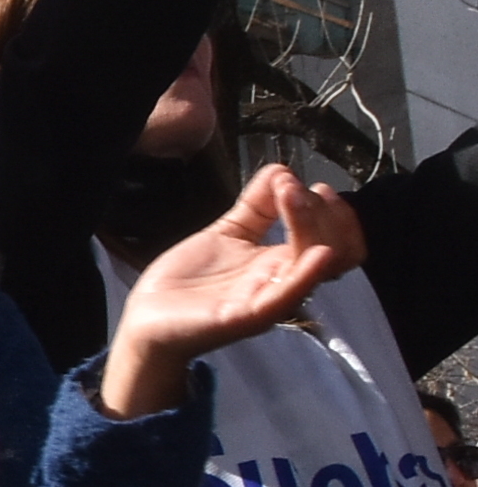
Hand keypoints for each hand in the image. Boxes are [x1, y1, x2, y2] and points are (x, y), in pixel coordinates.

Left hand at [100, 163, 363, 416]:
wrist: (150, 316)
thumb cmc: (190, 279)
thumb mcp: (227, 233)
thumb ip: (256, 206)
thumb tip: (282, 170)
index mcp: (282, 262)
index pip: (335, 238)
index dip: (334, 211)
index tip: (312, 186)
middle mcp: (283, 280)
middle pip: (337, 249)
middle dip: (325, 212)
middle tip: (294, 189)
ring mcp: (268, 298)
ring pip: (316, 266)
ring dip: (314, 226)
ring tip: (291, 196)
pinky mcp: (247, 315)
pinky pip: (288, 296)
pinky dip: (308, 274)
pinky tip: (319, 253)